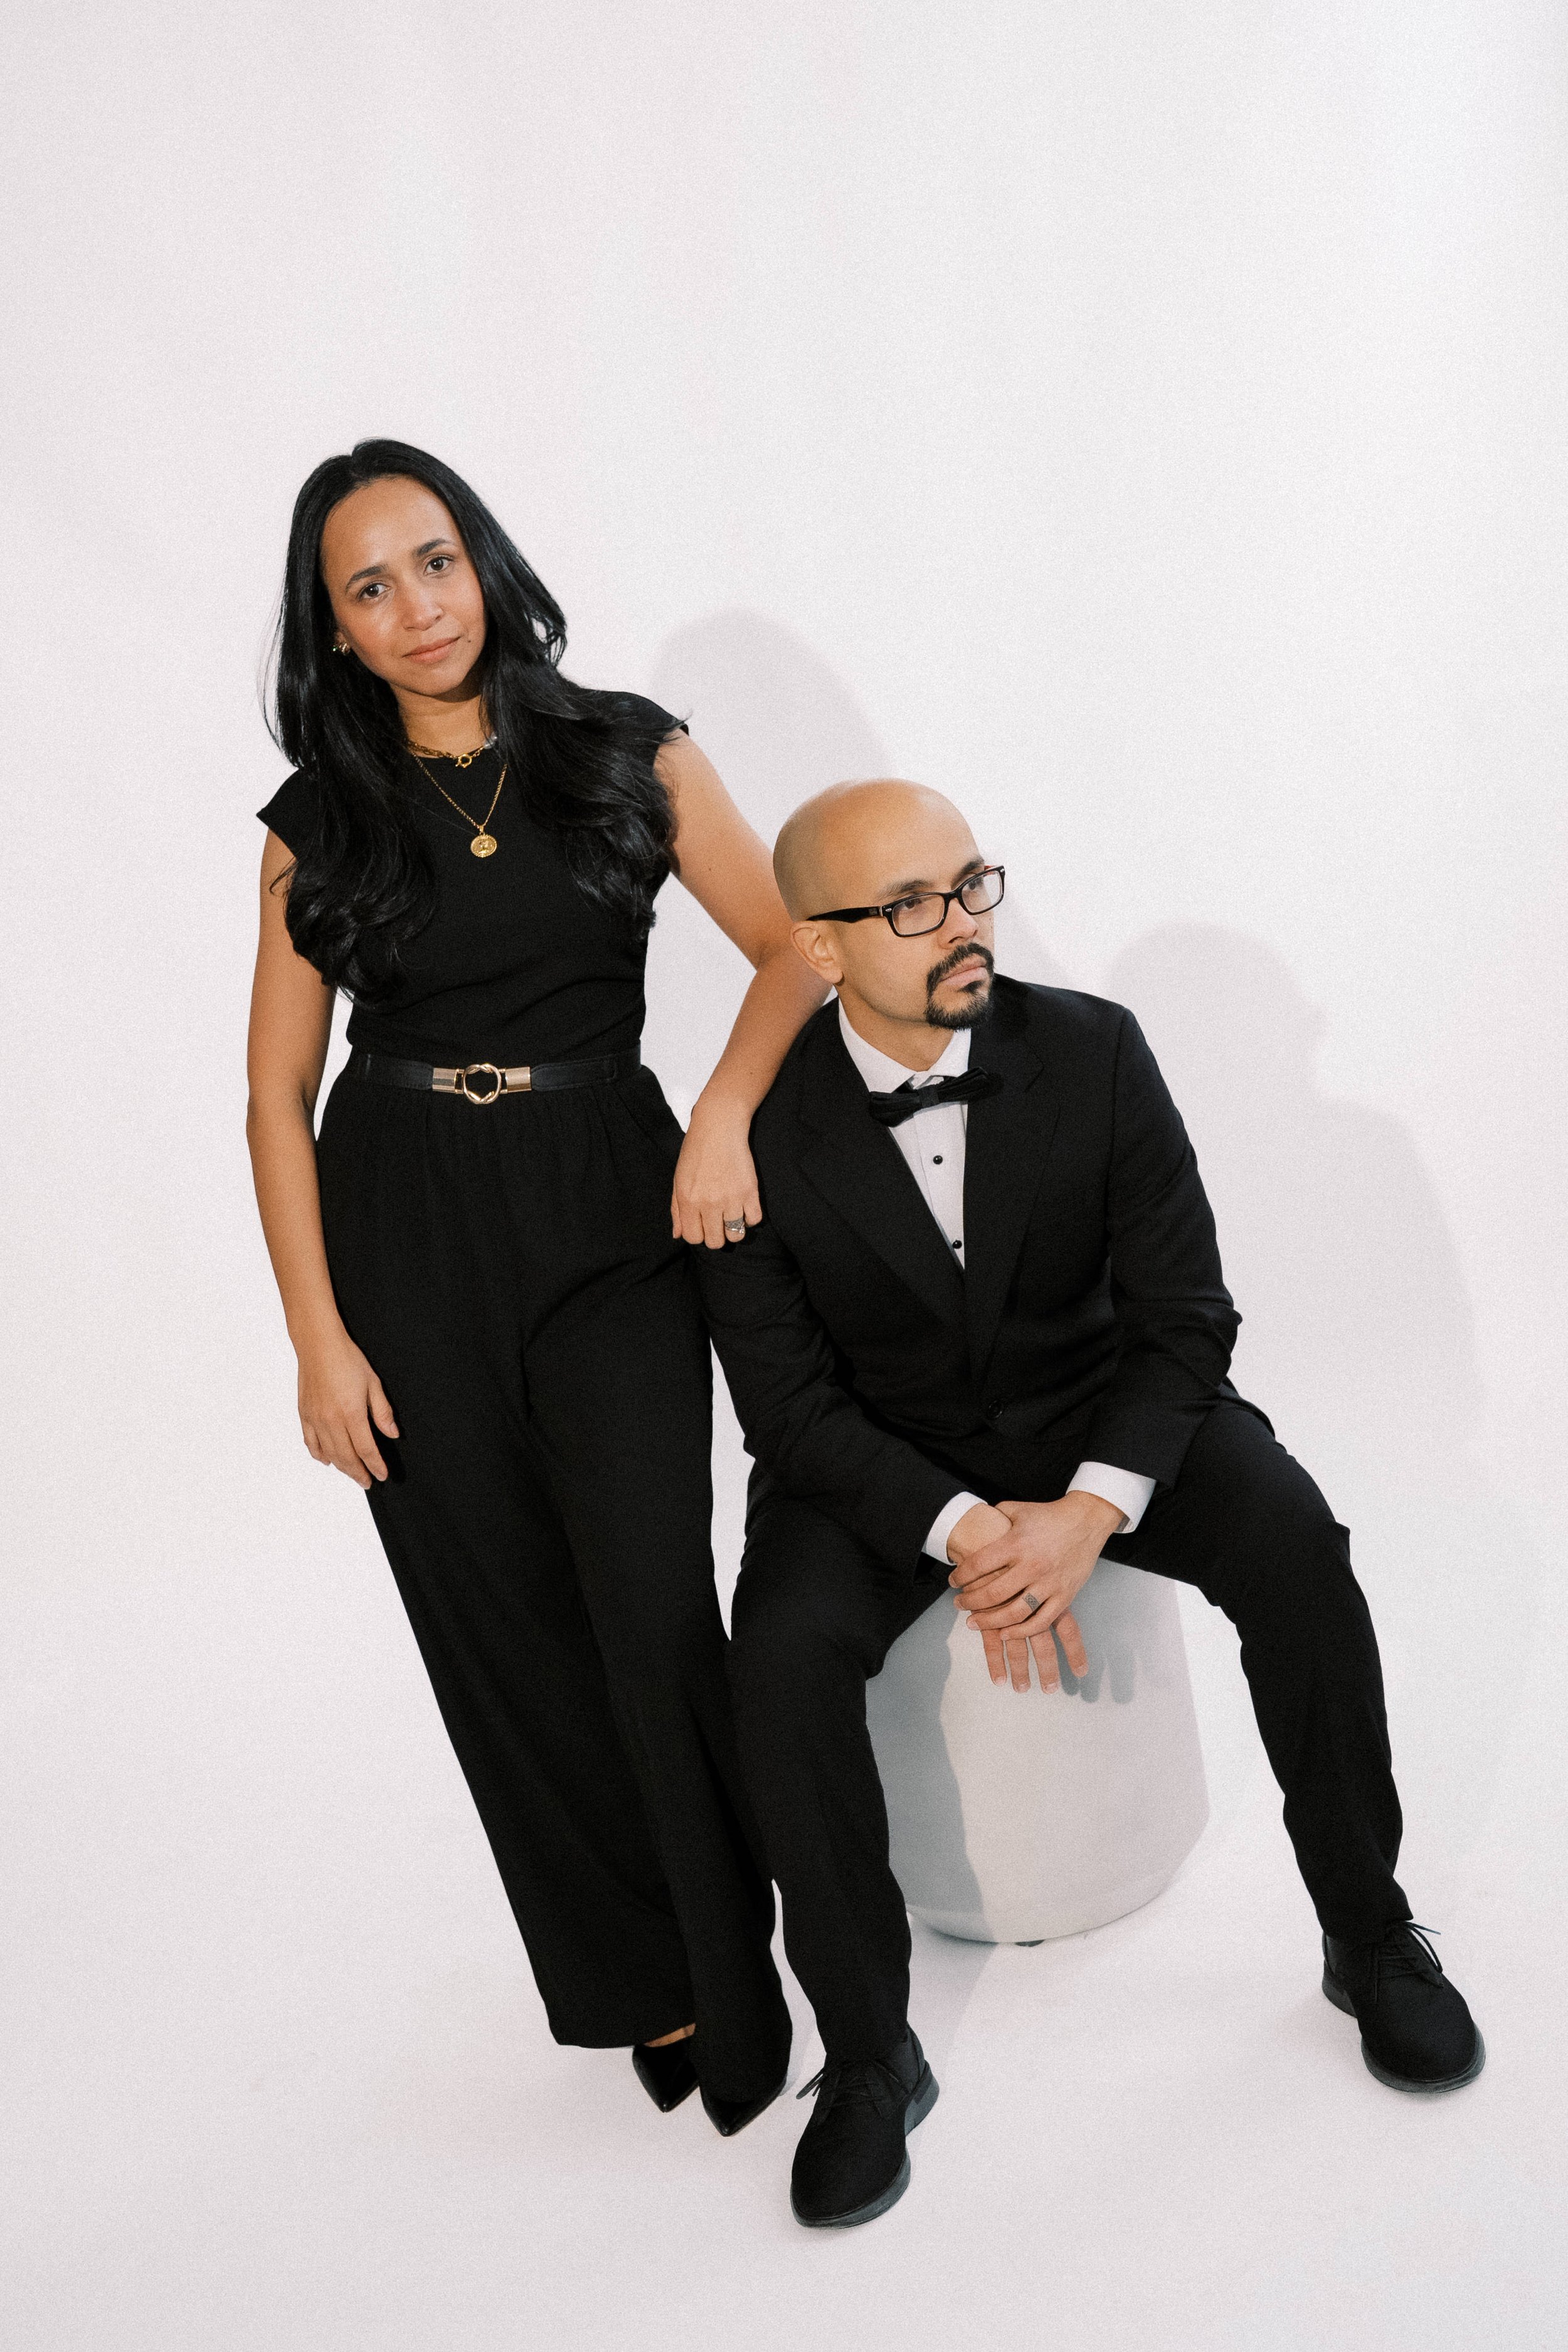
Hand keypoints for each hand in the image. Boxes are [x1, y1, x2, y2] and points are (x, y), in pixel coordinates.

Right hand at [296, 1323, 398, 1488]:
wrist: (319, 1345)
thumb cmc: (348, 1360)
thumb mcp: (373, 1383)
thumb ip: (383, 1412)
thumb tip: (392, 1434)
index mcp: (351, 1413)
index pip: (366, 1449)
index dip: (375, 1465)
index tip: (382, 1475)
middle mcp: (331, 1420)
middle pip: (347, 1457)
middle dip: (359, 1473)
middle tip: (368, 1482)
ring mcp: (315, 1419)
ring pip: (329, 1454)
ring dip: (342, 1468)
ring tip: (353, 1474)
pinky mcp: (304, 1415)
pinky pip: (311, 1443)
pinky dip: (320, 1456)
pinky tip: (328, 1461)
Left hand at [671, 1095, 762, 1249]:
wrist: (718, 1127)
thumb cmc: (695, 1151)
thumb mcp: (679, 1179)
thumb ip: (677, 1209)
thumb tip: (678, 1235)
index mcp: (688, 1200)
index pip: (693, 1238)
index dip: (698, 1234)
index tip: (703, 1224)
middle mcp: (708, 1203)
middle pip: (715, 1242)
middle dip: (716, 1235)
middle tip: (718, 1222)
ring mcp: (730, 1198)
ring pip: (736, 1235)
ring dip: (734, 1229)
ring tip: (732, 1215)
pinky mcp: (749, 1191)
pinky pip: (754, 1220)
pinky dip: (750, 1217)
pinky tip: (744, 1206)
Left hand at [948, 1493, 1123, 1693]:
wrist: (1086, 1520)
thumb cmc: (1048, 1515)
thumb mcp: (1016, 1509)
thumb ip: (993, 1517)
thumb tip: (971, 1526)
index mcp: (1015, 1543)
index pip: (978, 1564)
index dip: (961, 1576)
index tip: (953, 1582)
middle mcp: (1031, 1565)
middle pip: (992, 1593)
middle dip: (970, 1602)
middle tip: (958, 1604)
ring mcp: (1049, 1583)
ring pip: (1014, 1613)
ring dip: (990, 1621)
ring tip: (973, 1623)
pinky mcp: (1064, 1596)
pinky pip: (1040, 1621)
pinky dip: (1021, 1632)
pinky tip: (1004, 1633)